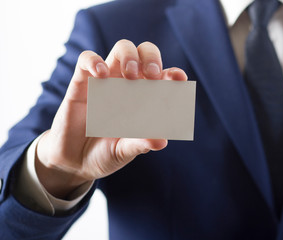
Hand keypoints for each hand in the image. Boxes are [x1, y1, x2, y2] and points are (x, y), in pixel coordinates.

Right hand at [35, 40, 187, 198]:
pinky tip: (101, 75)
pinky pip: (87, 59)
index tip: (179, 78)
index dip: (173, 74)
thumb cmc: (107, 152)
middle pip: (145, 52)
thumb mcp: (125, 150)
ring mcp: (106, 80)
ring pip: (122, 48)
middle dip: (152, 58)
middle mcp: (129, 84)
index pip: (164, 78)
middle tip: (152, 75)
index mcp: (146, 98)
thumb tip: (162, 141)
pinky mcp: (82, 82)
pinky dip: (94, 61)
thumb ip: (141, 143)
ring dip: (130, 55)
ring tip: (130, 75)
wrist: (75, 161)